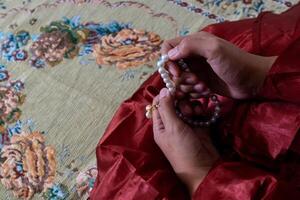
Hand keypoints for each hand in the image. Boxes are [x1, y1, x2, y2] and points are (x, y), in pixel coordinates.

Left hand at [152, 88, 218, 195]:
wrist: (204, 167)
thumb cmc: (183, 149)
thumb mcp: (172, 128)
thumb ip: (167, 107)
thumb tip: (163, 89)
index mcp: (160, 126)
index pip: (159, 104)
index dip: (166, 95)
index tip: (174, 89)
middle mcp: (172, 124)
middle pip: (174, 103)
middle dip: (181, 101)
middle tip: (186, 107)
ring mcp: (186, 125)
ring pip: (187, 106)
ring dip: (191, 105)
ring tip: (195, 113)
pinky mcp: (199, 126)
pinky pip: (198, 112)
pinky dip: (200, 110)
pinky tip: (202, 113)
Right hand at [162, 31, 276, 99]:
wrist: (252, 81)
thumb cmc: (235, 63)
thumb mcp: (214, 49)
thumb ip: (190, 46)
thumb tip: (170, 55)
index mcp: (194, 43)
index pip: (169, 47)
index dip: (168, 60)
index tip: (176, 72)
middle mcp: (192, 56)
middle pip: (172, 68)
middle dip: (181, 78)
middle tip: (196, 81)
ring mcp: (197, 70)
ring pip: (179, 81)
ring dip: (189, 87)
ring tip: (204, 87)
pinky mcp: (201, 83)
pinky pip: (188, 90)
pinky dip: (195, 93)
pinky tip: (207, 92)